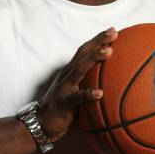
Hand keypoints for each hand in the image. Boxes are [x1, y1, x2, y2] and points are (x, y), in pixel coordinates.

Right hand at [38, 27, 117, 141]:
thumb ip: (88, 82)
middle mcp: (67, 74)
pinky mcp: (64, 102)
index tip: (112, 30)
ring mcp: (65, 87)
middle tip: (113, 32)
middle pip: (83, 53)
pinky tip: (99, 93)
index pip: (85, 50)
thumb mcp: (76, 90)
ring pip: (80, 69)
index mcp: (71, 70)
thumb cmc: (64, 107)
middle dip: (98, 41)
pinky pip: (77, 98)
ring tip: (109, 52)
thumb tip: (111, 79)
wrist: (41, 123)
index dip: (97, 39)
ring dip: (94, 58)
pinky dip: (88, 94)